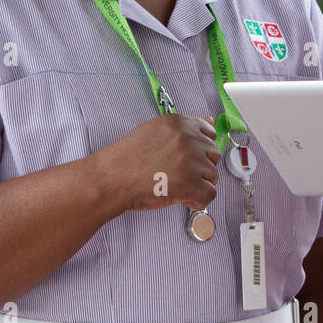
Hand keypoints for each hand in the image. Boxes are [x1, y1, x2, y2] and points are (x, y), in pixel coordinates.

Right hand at [91, 113, 220, 212]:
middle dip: (200, 168)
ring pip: (212, 176)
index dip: (200, 150)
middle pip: (213, 156)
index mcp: (180, 123)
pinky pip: (209, 194)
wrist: (109, 179)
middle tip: (177, 176)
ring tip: (175, 187)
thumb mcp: (156, 131)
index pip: (209, 134)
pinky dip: (198, 201)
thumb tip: (211, 121)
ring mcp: (190, 161)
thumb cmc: (127, 158)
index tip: (187, 159)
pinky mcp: (189, 183)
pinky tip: (182, 199)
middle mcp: (188, 139)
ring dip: (198, 185)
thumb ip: (186, 127)